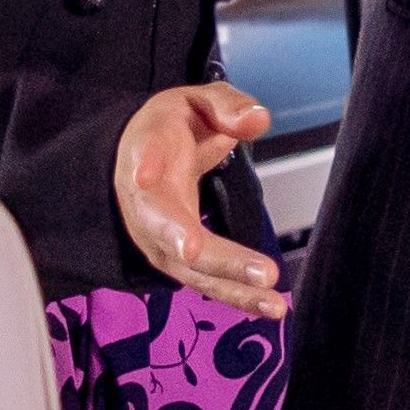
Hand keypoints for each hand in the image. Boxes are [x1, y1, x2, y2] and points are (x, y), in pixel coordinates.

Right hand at [111, 83, 289, 314]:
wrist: (138, 162)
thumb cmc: (171, 131)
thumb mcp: (196, 101)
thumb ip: (227, 105)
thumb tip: (257, 120)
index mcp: (146, 154)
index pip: (141, 160)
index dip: (143, 167)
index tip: (145, 175)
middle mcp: (146, 204)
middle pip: (160, 224)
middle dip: (182, 239)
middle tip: (198, 252)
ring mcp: (159, 239)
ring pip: (187, 267)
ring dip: (226, 283)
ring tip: (268, 298)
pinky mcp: (179, 262)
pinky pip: (208, 282)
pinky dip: (239, 297)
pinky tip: (271, 308)